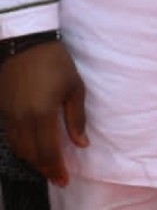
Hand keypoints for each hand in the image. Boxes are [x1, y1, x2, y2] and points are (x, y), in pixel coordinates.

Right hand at [0, 41, 87, 185]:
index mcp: (42, 114)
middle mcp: (22, 119)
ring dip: (32, 159)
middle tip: (57, 176)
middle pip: (31, 154)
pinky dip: (22, 147)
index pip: (48, 151)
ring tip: (48, 165)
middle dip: (45, 168)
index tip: (63, 179)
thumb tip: (82, 144)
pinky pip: (10, 137)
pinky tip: (32, 148)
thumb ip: (77, 118)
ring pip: (18, 148)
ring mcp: (8, 115)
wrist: (26, 44)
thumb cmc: (56, 63)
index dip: (56, 168)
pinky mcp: (1, 110)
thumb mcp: (74, 88)